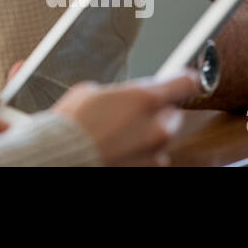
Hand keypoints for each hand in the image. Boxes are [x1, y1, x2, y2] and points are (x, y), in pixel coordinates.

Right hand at [51, 70, 200, 164]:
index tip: (184, 78)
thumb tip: (126, 96)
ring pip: (162, 136)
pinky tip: (119, 148)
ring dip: (148, 133)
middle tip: (132, 112)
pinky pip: (152, 157)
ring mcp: (155, 152)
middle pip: (172, 112)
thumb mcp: (93, 91)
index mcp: (146, 99)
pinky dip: (141, 152)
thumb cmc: (72, 124)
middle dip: (156, 111)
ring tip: (120, 134)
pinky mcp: (147, 169)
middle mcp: (157, 126)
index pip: (185, 83)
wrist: (62, 156)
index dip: (184, 78)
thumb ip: (121, 93)